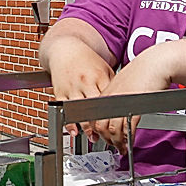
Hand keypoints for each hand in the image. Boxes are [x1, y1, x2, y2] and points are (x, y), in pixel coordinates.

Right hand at [39, 26, 114, 143]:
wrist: (66, 49)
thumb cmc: (87, 61)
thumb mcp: (104, 69)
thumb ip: (112, 85)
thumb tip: (125, 101)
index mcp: (99, 77)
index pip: (109, 99)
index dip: (114, 114)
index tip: (119, 125)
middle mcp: (85, 82)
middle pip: (95, 108)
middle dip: (101, 124)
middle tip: (107, 137)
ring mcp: (72, 88)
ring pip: (79, 111)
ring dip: (86, 127)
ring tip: (93, 137)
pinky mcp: (60, 91)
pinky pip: (64, 110)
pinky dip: (69, 122)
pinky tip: (74, 131)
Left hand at [90, 43, 177, 154]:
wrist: (156, 63)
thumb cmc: (144, 72)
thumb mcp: (123, 83)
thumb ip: (116, 96)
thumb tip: (115, 110)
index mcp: (106, 92)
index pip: (93, 117)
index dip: (96, 131)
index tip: (101, 137)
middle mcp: (111, 99)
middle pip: (100, 126)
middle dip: (106, 139)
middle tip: (112, 145)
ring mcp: (122, 103)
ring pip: (113, 130)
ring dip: (117, 142)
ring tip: (122, 147)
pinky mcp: (135, 107)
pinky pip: (128, 128)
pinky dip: (128, 139)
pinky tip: (130, 142)